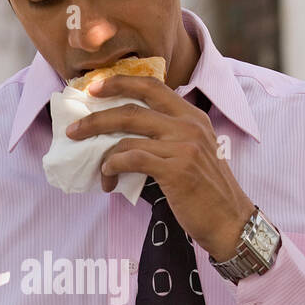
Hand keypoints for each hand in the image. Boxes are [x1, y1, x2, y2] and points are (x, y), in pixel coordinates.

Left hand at [65, 72, 255, 260]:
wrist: (230, 221)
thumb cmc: (207, 191)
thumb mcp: (194, 151)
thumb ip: (169, 135)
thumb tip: (124, 134)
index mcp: (192, 116)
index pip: (153, 86)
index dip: (121, 83)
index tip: (95, 87)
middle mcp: (189, 125)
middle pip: (132, 108)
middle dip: (97, 117)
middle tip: (75, 129)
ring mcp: (183, 146)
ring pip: (127, 135)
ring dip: (102, 152)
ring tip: (97, 168)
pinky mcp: (176, 169)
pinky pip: (131, 159)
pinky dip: (112, 167)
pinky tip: (109, 179)